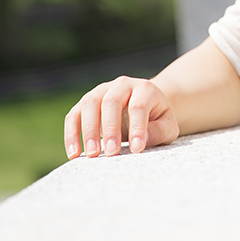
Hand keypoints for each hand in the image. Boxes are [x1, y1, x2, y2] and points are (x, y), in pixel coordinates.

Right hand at [64, 76, 179, 158]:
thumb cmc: (157, 119)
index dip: (137, 128)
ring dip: (88, 130)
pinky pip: (74, 115)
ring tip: (92, 154)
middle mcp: (122, 85)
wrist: (145, 106)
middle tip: (111, 153)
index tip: (136, 150)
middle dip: (110, 129)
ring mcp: (101, 91)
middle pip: (111, 102)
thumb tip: (140, 142)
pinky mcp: (86, 102)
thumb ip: (158, 132)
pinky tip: (74, 153)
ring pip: (89, 104)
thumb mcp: (167, 125)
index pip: (138, 106)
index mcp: (145, 89)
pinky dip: (72, 134)